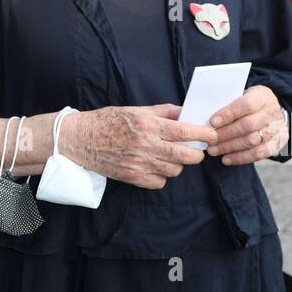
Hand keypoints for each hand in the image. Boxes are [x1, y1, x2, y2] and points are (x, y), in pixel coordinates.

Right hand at [57, 104, 217, 189]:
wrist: (78, 140)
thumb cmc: (106, 121)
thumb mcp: (134, 109)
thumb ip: (162, 112)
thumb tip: (184, 112)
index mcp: (146, 125)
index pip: (184, 131)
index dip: (203, 134)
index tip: (212, 135)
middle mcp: (144, 145)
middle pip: (185, 155)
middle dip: (197, 153)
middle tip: (198, 149)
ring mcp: (138, 163)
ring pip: (174, 169)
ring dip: (178, 163)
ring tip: (171, 155)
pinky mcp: (131, 177)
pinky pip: (159, 182)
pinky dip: (162, 175)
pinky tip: (156, 165)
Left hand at [206, 85, 288, 164]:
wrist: (272, 111)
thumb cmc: (251, 103)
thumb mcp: (242, 95)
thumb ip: (229, 103)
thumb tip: (209, 117)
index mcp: (263, 96)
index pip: (246, 105)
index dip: (229, 114)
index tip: (213, 122)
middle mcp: (272, 112)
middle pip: (248, 125)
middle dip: (225, 134)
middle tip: (209, 139)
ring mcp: (276, 129)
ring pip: (252, 141)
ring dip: (229, 147)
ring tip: (213, 150)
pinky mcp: (276, 144)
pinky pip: (258, 154)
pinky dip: (240, 158)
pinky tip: (226, 159)